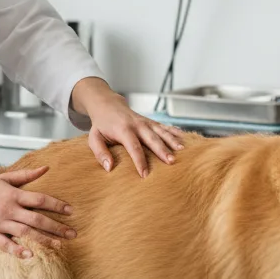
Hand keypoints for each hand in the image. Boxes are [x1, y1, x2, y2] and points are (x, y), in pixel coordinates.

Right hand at [0, 166, 74, 258]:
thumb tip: (46, 168)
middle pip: (36, 218)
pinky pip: (6, 244)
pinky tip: (30, 255)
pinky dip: (17, 250)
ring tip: (59, 245)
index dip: (56, 205)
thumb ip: (26, 175)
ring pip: (25, 232)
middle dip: (56, 227)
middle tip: (72, 234)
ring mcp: (0, 223)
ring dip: (43, 239)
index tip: (71, 211)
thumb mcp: (4, 179)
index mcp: (13, 195)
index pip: (40, 199)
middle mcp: (9, 209)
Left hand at [71, 77, 185, 176]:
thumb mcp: (94, 138)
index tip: (145, 174)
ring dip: (172, 140)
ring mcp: (145, 122)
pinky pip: (164, 126)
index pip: (133, 147)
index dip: (140, 161)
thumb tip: (109, 168)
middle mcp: (137, 124)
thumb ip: (100, 153)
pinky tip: (185, 138)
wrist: (107, 104)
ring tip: (182, 150)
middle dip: (162, 150)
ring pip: (161, 131)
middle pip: (152, 138)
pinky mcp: (150, 121)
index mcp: (123, 130)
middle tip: (171, 162)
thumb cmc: (101, 125)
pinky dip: (174, 131)